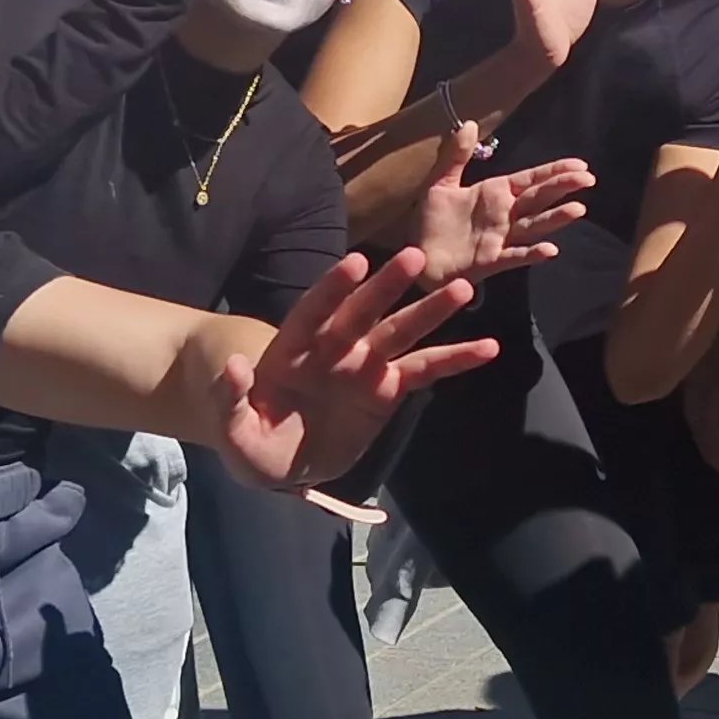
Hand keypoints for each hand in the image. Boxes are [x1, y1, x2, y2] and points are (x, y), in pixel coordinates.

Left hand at [215, 248, 498, 486]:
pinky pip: (424, 371)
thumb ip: (231, 399)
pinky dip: (455, 359)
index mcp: (293, 349)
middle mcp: (333, 348)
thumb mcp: (232, 429)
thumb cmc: (251, 441)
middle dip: (388, 286)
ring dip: (430, 312)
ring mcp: (364, 365)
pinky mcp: (387, 389)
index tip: (357, 262)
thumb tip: (236, 368)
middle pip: (363, 312)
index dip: (333, 288)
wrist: (280, 462)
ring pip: (401, 333)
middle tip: (416, 257)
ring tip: (464, 289)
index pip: (313, 312)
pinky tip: (488, 347)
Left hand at [411, 129, 591, 286]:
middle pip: (539, 199)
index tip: (580, 164)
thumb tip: (470, 122)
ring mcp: (501, 238)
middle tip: (588, 179)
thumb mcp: (440, 182)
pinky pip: (516, 255)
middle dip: (563, 188)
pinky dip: (533, 253)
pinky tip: (550, 250)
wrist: (416, 255)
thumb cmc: (430, 222)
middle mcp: (505, 214)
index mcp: (496, 193)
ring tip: (578, 210)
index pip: (531, 179)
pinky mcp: (491, 260)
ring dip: (555, 219)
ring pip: (534, 225)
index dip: (555, 171)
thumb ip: (456, 155)